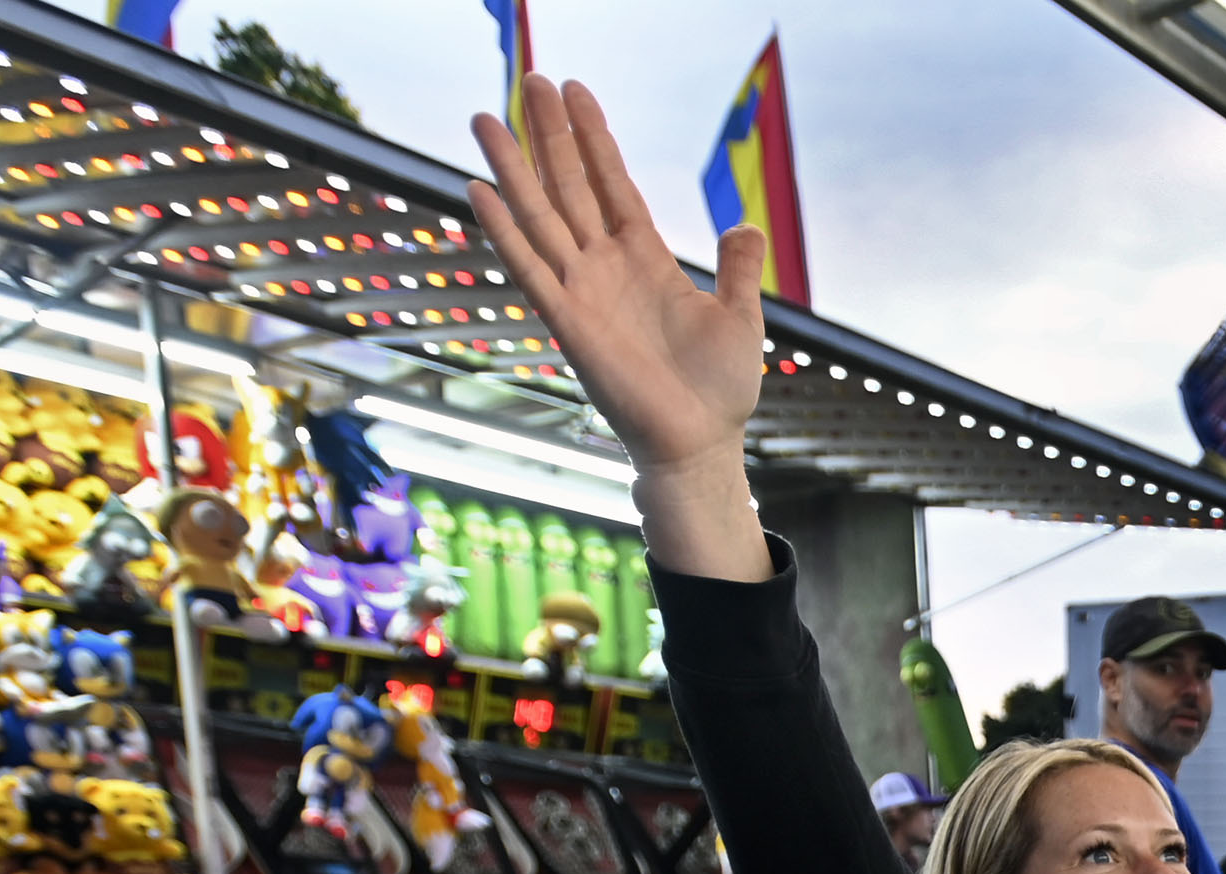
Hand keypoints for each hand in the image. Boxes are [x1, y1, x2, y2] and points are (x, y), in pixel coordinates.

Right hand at [471, 79, 763, 470]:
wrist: (701, 444)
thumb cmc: (720, 389)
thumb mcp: (741, 318)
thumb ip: (739, 269)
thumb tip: (746, 225)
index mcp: (646, 259)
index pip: (612, 184)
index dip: (594, 138)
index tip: (574, 91)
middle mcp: (606, 267)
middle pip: (569, 185)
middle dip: (549, 133)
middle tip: (529, 77)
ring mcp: (583, 292)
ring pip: (539, 216)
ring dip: (512, 167)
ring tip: (485, 117)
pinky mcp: (569, 324)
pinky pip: (530, 270)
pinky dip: (505, 233)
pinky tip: (479, 191)